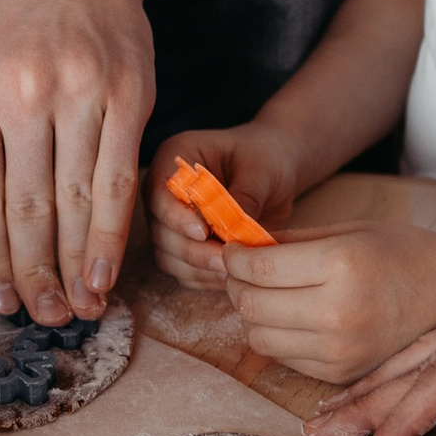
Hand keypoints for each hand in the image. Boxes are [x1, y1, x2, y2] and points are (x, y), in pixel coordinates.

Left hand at [0, 0, 153, 324]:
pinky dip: (111, 232)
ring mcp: (76, 93)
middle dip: (33, 274)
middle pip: (25, 208)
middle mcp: (19, 94)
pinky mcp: (127, 94)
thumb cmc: (14, 26)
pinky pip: (117, 179)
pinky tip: (106, 269)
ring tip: (76, 308)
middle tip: (42, 319)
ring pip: (73, 201)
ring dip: (75, 265)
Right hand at [145, 123, 305, 286]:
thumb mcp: (261, 169)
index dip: (175, 216)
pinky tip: (233, 275)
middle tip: (227, 260)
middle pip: (160, 230)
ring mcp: (172, 222)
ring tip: (235, 270)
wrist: (276, 171)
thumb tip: (231, 229)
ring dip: (199, 268)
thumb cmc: (266, 157)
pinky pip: (185, 271)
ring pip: (168, 256)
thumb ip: (245, 195)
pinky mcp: (185, 246)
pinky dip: (206, 278)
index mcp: (176, 157)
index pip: (158, 191)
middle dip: (192, 250)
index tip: (203, 232)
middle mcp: (165, 191)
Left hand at [217, 221, 435, 385]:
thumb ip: (290, 241)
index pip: (258, 269)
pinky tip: (295, 318)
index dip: (234, 258)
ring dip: (252, 316)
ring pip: (259, 339)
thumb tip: (239, 248)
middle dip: (237, 286)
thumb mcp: (348, 231)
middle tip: (244, 272)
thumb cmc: (401, 252)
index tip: (235, 251)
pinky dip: (278, 338)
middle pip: (251, 306)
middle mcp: (339, 312)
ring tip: (269, 296)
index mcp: (341, 265)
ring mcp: (341, 350)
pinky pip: (284, 358)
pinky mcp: (342, 373)